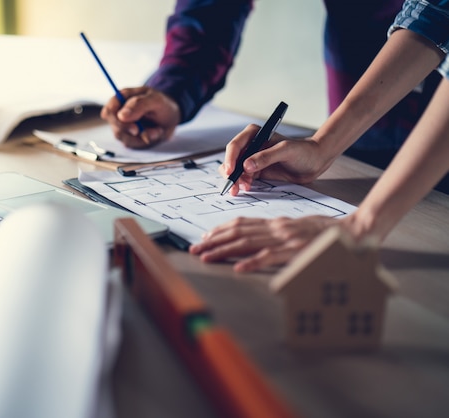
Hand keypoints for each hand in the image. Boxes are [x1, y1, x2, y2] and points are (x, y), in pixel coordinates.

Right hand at [100, 86, 180, 148]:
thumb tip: (121, 115)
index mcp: (121, 99)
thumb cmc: (162, 103)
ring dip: (143, 138)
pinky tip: (155, 134)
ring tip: (158, 130)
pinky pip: (132, 145)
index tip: (135, 129)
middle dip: (135, 133)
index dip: (118, 121)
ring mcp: (123, 127)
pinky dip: (145, 142)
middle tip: (154, 132)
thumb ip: (138, 104)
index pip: (109, 111)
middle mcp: (119, 113)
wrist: (170, 116)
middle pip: (116, 128)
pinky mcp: (129, 138)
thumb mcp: (155, 100)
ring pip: (125, 139)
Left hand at [189, 216, 339, 271]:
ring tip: (206, 257)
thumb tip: (261, 243)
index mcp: (277, 224)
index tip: (205, 237)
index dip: (221, 230)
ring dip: (223, 251)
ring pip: (247, 243)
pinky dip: (252, 262)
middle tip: (194, 249)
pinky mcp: (296, 251)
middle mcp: (277, 228)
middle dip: (214, 241)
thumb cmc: (327, 234)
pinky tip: (238, 267)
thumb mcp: (298, 230)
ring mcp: (285, 239)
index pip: (242, 223)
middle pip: (238, 232)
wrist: (355, 232)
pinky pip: (270, 257)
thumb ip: (280, 234)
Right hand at [219, 125, 334, 194]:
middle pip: (231, 159)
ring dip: (235, 180)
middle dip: (230, 173)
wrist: (314, 162)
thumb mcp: (286, 151)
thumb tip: (246, 166)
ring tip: (241, 189)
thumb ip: (266, 157)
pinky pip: (243, 177)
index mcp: (255, 134)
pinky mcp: (256, 171)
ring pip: (234, 170)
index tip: (230, 172)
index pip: (235, 146)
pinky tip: (247, 188)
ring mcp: (252, 159)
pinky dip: (241, 184)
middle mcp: (250, 145)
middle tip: (233, 187)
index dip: (230, 159)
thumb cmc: (303, 151)